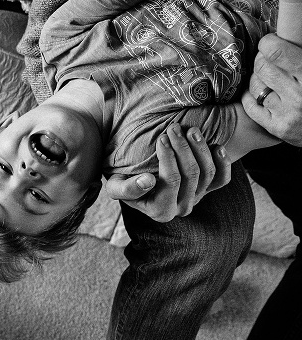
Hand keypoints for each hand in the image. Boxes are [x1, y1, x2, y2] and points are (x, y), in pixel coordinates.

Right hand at [105, 124, 230, 221]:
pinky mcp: (207, 190)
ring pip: (208, 173)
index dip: (169, 158)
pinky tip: (216, 146)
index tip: (161, 138)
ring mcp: (196, 199)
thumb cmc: (123, 181)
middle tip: (174, 128)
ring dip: (201, 148)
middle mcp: (181, 208)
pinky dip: (223, 163)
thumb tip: (148, 181)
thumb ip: (127, 188)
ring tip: (190, 130)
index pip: (172, 181)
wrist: (134, 179)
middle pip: (192, 175)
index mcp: (160, 211)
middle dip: (184, 148)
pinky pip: (222, 180)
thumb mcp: (115, 186)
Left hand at [242, 34, 301, 146]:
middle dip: (261, 58)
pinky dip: (250, 96)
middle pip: (262, 67)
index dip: (268, 43)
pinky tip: (260, 91)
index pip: (276, 53)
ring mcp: (286, 113)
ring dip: (257, 77)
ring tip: (269, 76)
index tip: (269, 42)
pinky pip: (250, 105)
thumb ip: (298, 54)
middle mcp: (298, 95)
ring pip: (255, 85)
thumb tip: (283, 34)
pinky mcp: (276, 127)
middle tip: (267, 58)